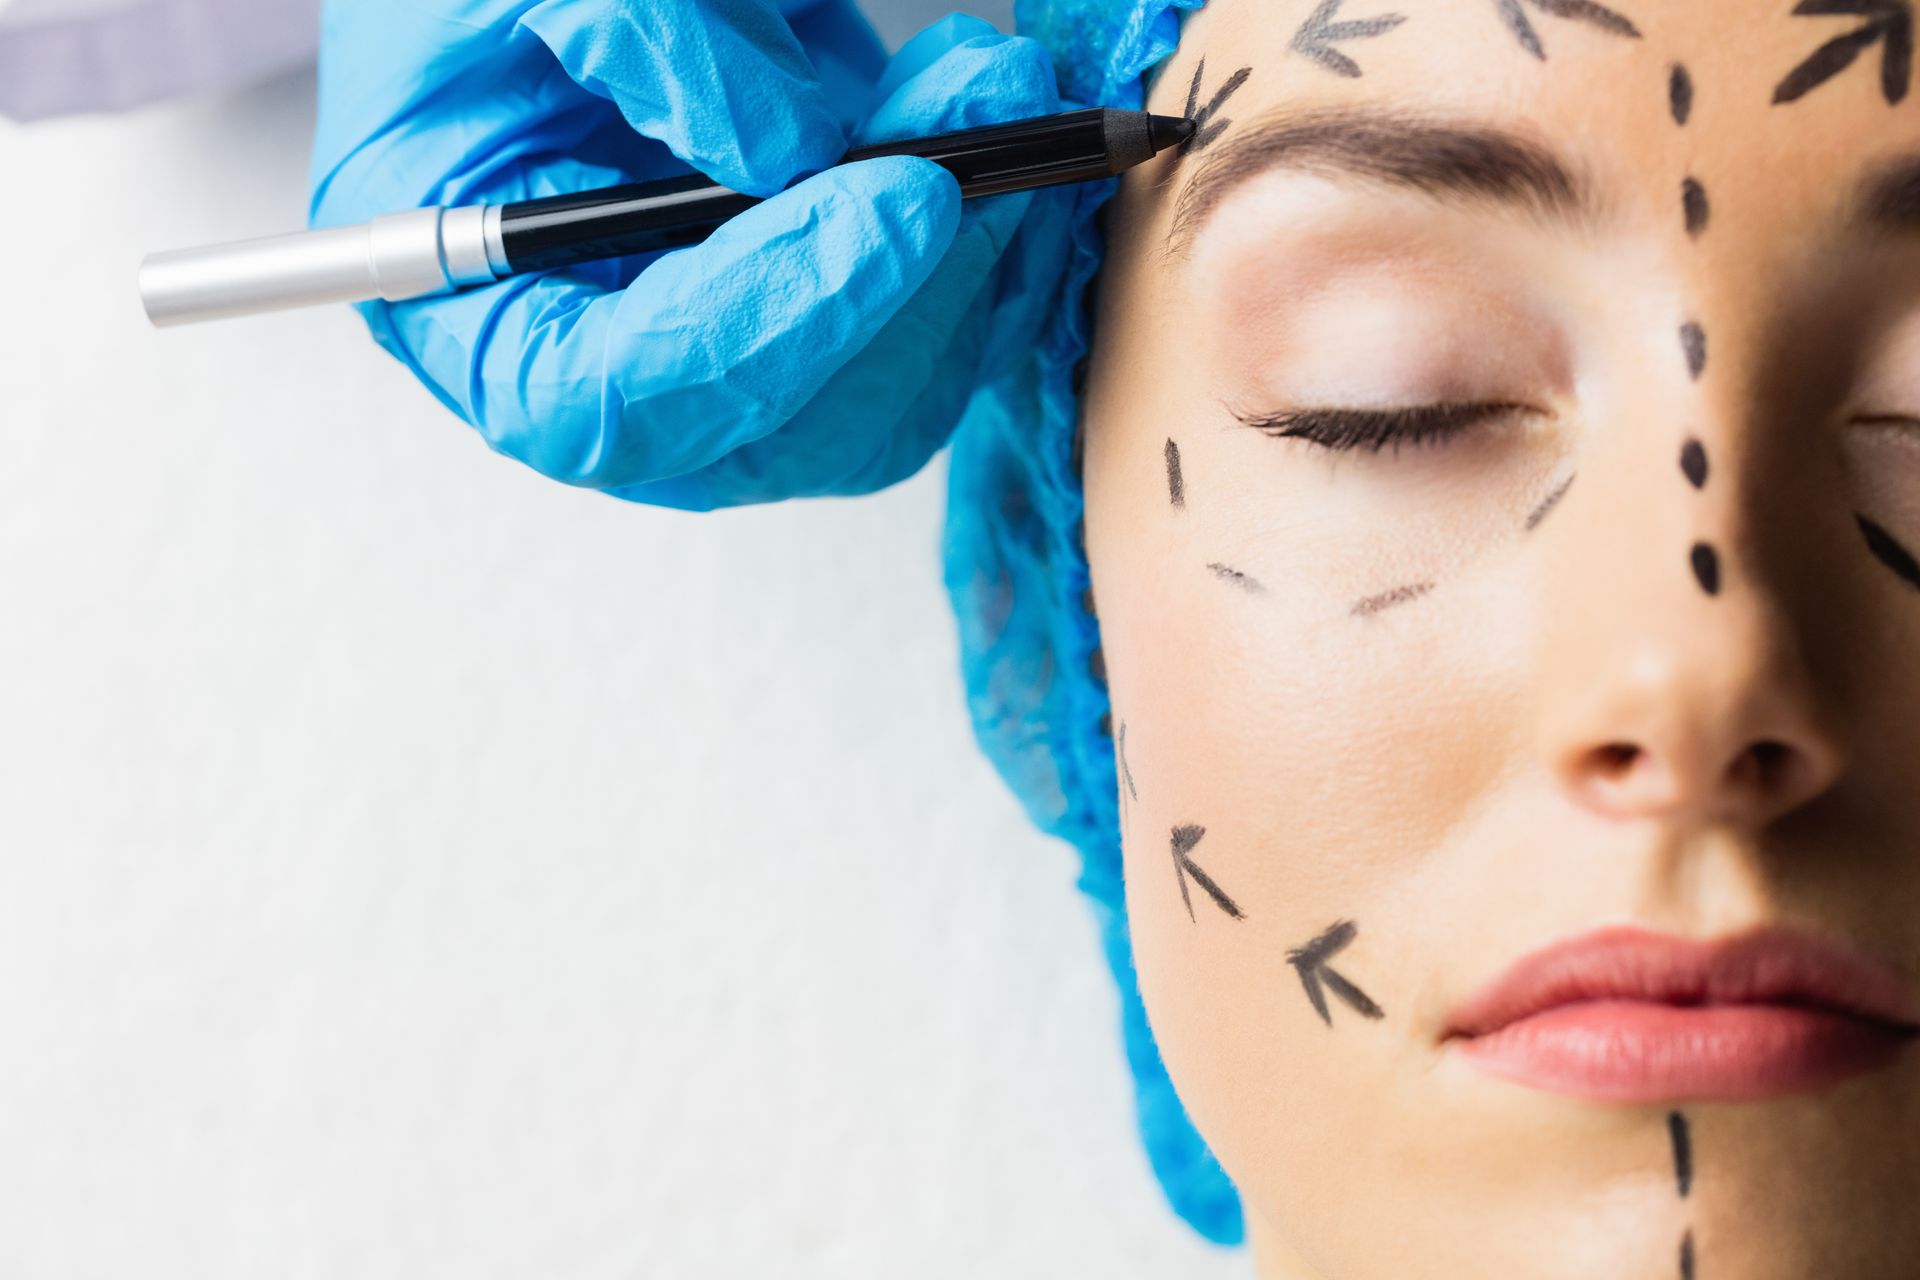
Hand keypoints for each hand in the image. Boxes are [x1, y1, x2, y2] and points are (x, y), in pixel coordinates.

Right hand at [309, 0, 1066, 508]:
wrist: (533, 18)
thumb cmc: (484, 19)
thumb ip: (637, 43)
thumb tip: (796, 151)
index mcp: (492, 334)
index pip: (627, 400)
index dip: (766, 318)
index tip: (894, 199)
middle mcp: (621, 391)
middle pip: (786, 426)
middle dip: (907, 284)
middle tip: (984, 128)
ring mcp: (728, 383)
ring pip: (885, 404)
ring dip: (971, 261)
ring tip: (1002, 95)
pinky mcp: (816, 350)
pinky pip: (933, 356)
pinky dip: (995, 262)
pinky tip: (1018, 147)